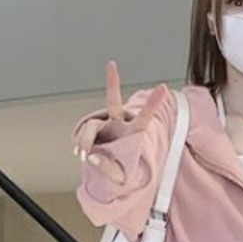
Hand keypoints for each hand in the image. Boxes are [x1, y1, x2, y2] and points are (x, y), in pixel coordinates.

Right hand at [73, 62, 169, 186]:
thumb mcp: (119, 177)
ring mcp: (104, 127)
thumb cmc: (121, 174)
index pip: (145, 117)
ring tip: (82, 155)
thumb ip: (107, 168)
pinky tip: (80, 153)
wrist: (108, 177)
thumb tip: (92, 157)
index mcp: (134, 134)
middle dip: (112, 83)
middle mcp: (119, 126)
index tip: (163, 87)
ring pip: (91, 126)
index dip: (153, 103)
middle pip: (113, 103)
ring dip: (85, 139)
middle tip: (111, 65)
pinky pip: (81, 133)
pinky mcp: (91, 131)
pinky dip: (79, 143)